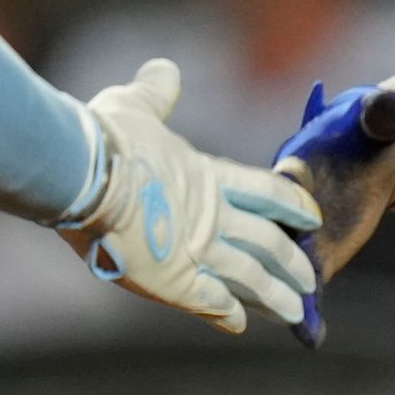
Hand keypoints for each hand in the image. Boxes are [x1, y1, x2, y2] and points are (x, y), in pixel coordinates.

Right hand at [59, 61, 318, 336]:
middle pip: (267, 243)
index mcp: (205, 176)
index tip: (313, 217)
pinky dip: (224, 314)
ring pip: (250, 278)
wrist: (80, 176)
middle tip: (313, 280)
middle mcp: (210, 218)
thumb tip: (165, 68)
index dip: (292, 204)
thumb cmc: (105, 138)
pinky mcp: (174, 283)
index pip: (266, 192)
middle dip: (291, 262)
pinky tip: (238, 325)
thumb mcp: (133, 106)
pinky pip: (210, 303)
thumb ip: (155, 93)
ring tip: (294, 313)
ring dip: (274, 296)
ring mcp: (196, 252)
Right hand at [272, 84, 394, 343]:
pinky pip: (306, 287)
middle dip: (276, 254)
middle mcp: (286, 206)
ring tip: (294, 321)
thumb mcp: (381, 119)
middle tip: (279, 277)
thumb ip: (385, 113)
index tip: (289, 211)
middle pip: (274, 232)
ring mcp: (296, 235)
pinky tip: (312, 338)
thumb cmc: (372, 130)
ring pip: (281, 266)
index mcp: (297, 165)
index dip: (284, 197)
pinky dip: (308, 311)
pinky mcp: (314, 256)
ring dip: (282, 292)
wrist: (374, 154)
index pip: (285, 183)